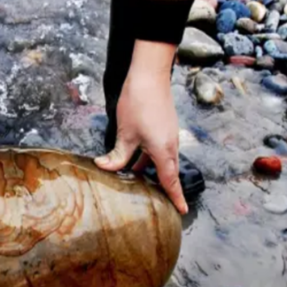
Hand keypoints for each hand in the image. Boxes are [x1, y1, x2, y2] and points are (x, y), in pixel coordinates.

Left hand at [94, 40, 187, 214]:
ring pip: (160, 161)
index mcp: (164, 151)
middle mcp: (170, 145)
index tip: (182, 211)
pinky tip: (133, 161)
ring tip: (137, 185)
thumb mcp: (125, 134)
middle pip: (167, 173)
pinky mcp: (162, 127)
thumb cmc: (138, 103)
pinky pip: (157, 150)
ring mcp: (167, 135)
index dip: (176, 197)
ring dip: (150, 172)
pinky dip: (148, 159)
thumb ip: (117, 155)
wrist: (149, 75)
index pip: (170, 181)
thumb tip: (104, 167)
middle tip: (158, 204)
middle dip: (163, 188)